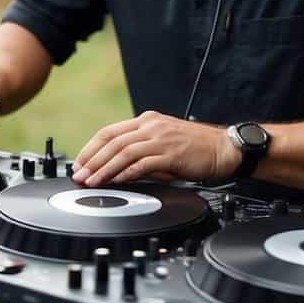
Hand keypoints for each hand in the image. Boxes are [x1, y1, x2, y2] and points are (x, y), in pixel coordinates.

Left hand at [71, 111, 240, 186]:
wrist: (224, 149)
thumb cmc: (196, 148)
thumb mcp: (163, 144)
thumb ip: (141, 153)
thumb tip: (118, 170)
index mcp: (147, 121)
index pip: (110, 132)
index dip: (91, 148)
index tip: (79, 163)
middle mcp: (151, 126)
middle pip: (112, 141)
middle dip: (92, 160)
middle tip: (79, 175)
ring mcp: (160, 139)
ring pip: (123, 152)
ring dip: (104, 168)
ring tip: (92, 181)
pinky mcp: (170, 154)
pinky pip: (142, 164)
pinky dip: (125, 173)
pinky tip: (116, 181)